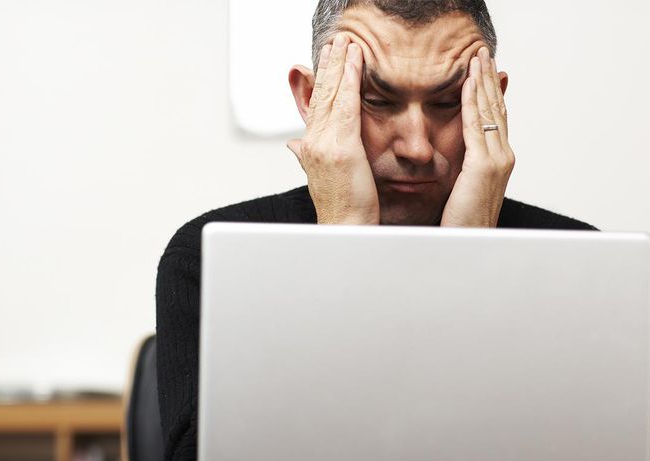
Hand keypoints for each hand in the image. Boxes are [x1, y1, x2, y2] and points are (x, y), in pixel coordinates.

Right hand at [288, 34, 379, 224]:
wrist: (343, 231)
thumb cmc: (341, 209)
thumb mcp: (321, 176)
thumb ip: (306, 155)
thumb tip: (293, 146)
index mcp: (309, 147)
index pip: (315, 106)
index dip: (321, 81)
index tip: (326, 60)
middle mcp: (312, 142)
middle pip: (321, 95)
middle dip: (328, 65)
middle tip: (335, 41)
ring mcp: (325, 144)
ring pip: (333, 95)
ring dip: (340, 65)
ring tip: (347, 43)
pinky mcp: (342, 148)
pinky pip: (348, 105)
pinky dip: (352, 80)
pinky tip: (356, 62)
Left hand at [441, 46, 515, 227]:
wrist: (470, 247)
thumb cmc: (463, 224)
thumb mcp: (465, 190)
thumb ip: (466, 168)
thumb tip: (460, 157)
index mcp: (499, 162)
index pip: (496, 119)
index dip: (490, 92)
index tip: (483, 71)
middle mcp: (503, 157)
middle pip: (497, 108)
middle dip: (489, 79)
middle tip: (482, 54)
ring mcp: (497, 160)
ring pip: (490, 111)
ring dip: (482, 81)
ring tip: (477, 58)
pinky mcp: (483, 166)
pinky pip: (476, 124)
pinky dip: (472, 101)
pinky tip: (467, 82)